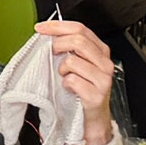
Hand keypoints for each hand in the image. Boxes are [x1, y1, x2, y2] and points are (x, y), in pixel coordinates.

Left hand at [35, 18, 115, 144]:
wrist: (91, 118)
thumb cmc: (81, 89)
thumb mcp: (75, 64)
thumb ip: (67, 48)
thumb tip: (46, 34)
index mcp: (100, 51)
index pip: (80, 29)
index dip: (57, 26)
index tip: (41, 27)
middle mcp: (105, 63)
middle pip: (77, 41)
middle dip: (57, 45)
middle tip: (51, 53)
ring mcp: (103, 79)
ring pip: (72, 61)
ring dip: (62, 69)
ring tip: (65, 77)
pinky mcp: (97, 94)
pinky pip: (72, 80)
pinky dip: (65, 84)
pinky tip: (69, 88)